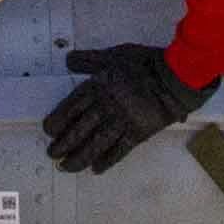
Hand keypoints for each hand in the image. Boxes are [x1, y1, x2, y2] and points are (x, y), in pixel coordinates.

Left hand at [45, 43, 205, 174]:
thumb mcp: (114, 54)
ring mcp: (123, 121)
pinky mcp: (138, 133)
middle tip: (53, 153)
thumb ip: (90, 60)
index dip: (58, 121)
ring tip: (66, 167)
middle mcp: (107, 106)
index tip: (48, 131)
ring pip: (96, 144)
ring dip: (79, 157)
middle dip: (64, 144)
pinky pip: (119, 150)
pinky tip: (96, 169)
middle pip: (80, 129)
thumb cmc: (145, 63)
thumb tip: (68, 60)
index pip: (71, 107)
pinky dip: (107, 161)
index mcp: (99, 86)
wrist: (175, 76)